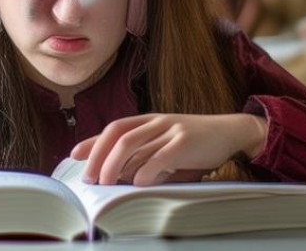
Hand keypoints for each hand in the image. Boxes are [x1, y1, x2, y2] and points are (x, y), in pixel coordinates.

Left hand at [70, 113, 268, 186]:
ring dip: (115, 164)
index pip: (114, 128)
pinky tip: (139, 183)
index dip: (93, 141)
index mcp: (149, 121)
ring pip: (132, 143)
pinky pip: (161, 155)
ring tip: (107, 183)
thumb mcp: (167, 150)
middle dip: (99, 156)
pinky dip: (147, 170)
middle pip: (117, 134)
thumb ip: (146, 159)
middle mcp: (156, 121)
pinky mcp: (186, 141)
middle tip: (90, 178)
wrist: (231, 133)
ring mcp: (170, 129)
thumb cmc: (196, 147)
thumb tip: (121, 177)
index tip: (74, 155)